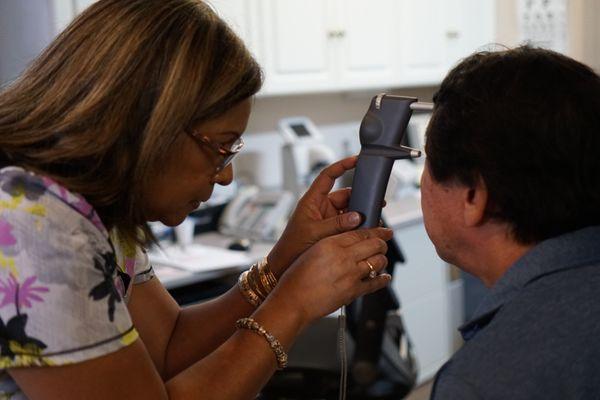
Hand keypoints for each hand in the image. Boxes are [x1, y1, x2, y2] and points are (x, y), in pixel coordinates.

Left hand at [268, 156, 363, 276]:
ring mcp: (327, 218)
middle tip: (376, 202)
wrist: (285, 264)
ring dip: (361, 214)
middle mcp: (320, 206)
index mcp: (312, 200)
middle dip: (360, 198)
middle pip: (345, 195)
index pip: (328, 176)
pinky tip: (368, 229)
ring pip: (349, 210)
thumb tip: (357, 216)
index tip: (356, 160)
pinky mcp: (332, 229)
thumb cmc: (293, 246)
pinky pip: (348, 223)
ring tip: (374, 218)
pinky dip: (358, 225)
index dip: (342, 165)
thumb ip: (337, 224)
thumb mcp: (316, 233)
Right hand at [268, 227, 393, 324]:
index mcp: (331, 243)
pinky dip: (383, 279)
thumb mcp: (313, 251)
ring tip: (380, 260)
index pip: (361, 232)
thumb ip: (333, 245)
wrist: (293, 301)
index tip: (383, 231)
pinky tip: (384, 277)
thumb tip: (350, 243)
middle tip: (384, 243)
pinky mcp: (353, 292)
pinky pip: (375, 283)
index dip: (376, 231)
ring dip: (382, 259)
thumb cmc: (297, 277)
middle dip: (382, 243)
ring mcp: (350, 275)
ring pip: (378, 261)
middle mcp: (343, 257)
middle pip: (374, 244)